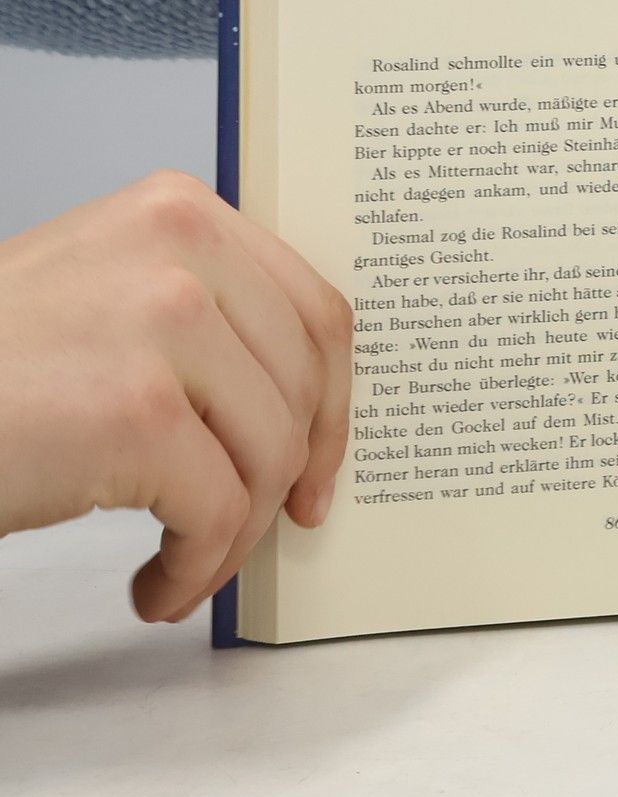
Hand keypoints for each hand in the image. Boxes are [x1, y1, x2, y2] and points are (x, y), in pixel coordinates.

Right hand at [0, 171, 353, 622]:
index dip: (332, 402)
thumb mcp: (106, 292)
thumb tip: (294, 397)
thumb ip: (201, 310)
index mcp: (182, 210)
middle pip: (301, 384)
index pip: (313, 310)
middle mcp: (183, 247)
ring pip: (269, 452)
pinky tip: (154, 585)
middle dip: (288, 475)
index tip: (320, 464)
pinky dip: (194, 568)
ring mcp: (165, 323)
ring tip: (185, 564)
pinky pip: (217, 512)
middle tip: (262, 529)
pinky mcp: (138, 413)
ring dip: (233, 533)